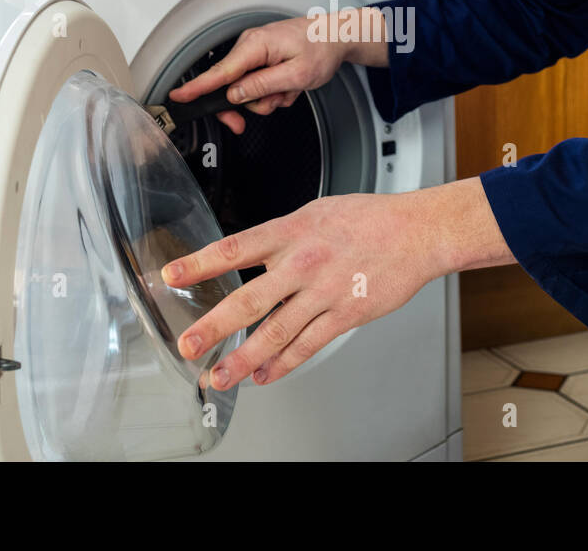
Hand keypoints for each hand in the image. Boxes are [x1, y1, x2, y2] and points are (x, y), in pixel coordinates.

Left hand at [160, 177, 500, 389]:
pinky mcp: (345, 313)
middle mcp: (303, 261)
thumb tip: (252, 252)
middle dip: (213, 326)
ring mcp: (324, 291)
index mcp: (292, 231)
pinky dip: (283, 363)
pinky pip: (308, 344)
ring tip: (219, 375)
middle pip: (248, 299)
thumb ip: (283, 235)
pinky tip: (264, 375)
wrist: (417, 231)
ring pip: (276, 331)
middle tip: (187, 344)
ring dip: (243, 358)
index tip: (170, 276)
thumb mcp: (316, 212)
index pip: (235, 247)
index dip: (199, 263)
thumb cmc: (369, 219)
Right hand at [166, 8, 387, 133]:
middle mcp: (250, 46)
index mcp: (255, 46)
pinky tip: (289, 84)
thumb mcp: (295, 75)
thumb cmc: (321, 49)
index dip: (198, 87)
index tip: (179, 95)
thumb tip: (235, 95)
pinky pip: (258, 83)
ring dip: (268, 97)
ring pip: (246, 89)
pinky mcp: (262, 58)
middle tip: (256, 115)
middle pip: (230, 85)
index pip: (219, 72)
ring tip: (290, 89)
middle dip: (247, 103)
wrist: (336, 36)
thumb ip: (262, 86)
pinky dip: (274, 90)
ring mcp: (256, 52)